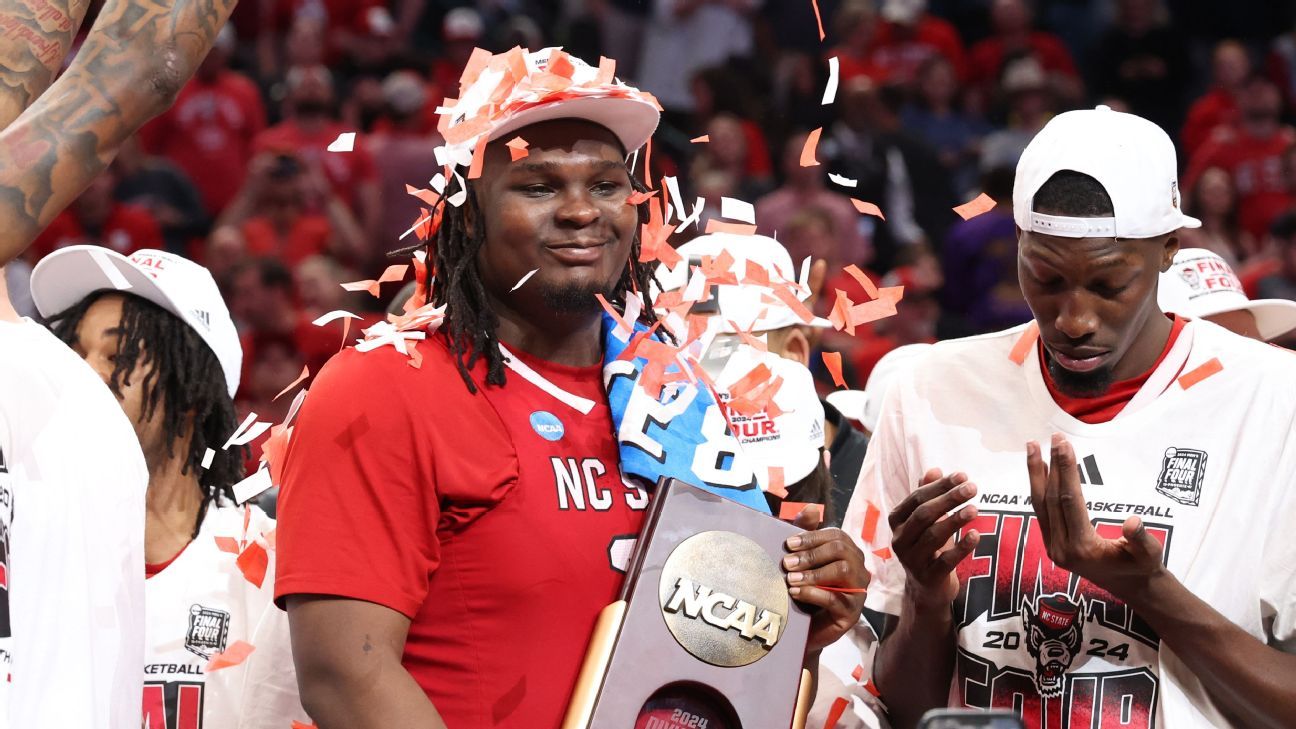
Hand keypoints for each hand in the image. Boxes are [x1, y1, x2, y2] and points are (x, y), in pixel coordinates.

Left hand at [782, 517, 869, 652]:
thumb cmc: (803, 589)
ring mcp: (858, 591)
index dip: (811, 537)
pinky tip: (794, 593)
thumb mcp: (800, 560)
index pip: (836, 536)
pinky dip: (812, 593)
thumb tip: (811, 508)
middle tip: (786, 563)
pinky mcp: (852, 613)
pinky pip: (835, 598)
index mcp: (848, 553)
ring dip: (812, 573)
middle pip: (841, 550)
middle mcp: (858, 569)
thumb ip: (804, 534)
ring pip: (841, 571)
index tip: (788, 544)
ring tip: (790, 578)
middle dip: (811, 554)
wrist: (802, 628)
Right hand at [889, 468, 980, 610]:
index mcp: (897, 521)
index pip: (917, 498)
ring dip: (955, 520)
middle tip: (972, 488)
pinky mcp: (928, 577)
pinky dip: (961, 548)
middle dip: (948, 499)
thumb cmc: (928, 547)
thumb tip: (934, 469)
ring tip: (975, 509)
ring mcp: (912, 560)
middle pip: (924, 515)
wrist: (927, 589)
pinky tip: (975, 536)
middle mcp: (900, 540)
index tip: (963, 475)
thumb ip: (927, 495)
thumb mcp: (926, 521)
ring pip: (933, 536)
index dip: (940, 486)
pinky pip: (945, 561)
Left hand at [1027, 435, 1166, 601]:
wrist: (1132, 588)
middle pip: (1050, 500)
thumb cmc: (1143, 568)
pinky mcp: (1052, 544)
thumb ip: (1141, 540)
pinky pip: (1042, 511)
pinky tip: (1040, 469)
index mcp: (1082, 548)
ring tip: (1033, 446)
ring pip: (1040, 505)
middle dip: (1050, 466)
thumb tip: (1133, 522)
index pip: (1069, 501)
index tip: (1064, 444)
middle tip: (1052, 437)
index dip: (1066, 470)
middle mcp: (1061, 548)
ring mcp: (1053, 547)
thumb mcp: (1150, 555)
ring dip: (1036, 474)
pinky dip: (1040, 488)